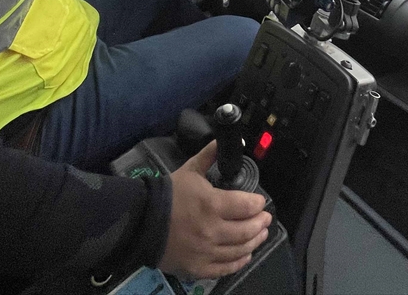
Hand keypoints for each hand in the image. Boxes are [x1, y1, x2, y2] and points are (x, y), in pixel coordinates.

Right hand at [159, 141, 271, 279]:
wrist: (142, 221)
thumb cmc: (168, 195)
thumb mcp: (190, 170)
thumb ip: (209, 155)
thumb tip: (221, 140)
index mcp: (212, 205)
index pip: (247, 206)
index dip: (258, 204)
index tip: (260, 202)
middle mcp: (212, 230)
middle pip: (248, 229)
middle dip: (261, 223)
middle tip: (265, 218)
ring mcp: (206, 251)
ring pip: (240, 250)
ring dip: (255, 241)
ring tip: (260, 234)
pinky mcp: (198, 267)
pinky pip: (226, 267)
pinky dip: (239, 261)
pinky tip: (245, 255)